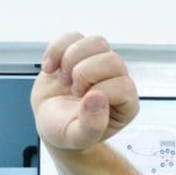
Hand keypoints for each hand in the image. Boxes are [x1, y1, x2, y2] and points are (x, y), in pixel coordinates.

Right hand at [30, 33, 138, 150]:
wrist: (49, 121)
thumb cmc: (67, 131)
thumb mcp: (77, 138)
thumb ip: (91, 125)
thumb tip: (97, 98)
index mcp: (125, 103)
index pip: (124, 86)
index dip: (99, 91)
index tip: (82, 102)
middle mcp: (117, 80)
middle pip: (112, 60)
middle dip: (85, 73)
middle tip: (73, 90)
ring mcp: (100, 64)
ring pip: (98, 43)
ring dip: (72, 59)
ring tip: (63, 78)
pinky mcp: (80, 52)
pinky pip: (74, 36)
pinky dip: (56, 50)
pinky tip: (50, 69)